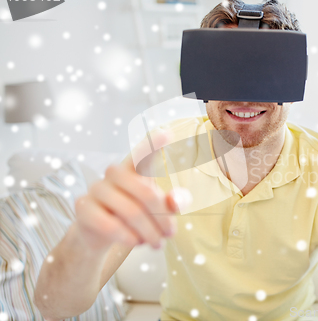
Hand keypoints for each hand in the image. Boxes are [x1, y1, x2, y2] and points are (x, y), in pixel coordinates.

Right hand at [74, 128, 184, 250]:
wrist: (100, 233)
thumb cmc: (135, 214)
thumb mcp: (158, 210)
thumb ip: (171, 204)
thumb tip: (175, 201)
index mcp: (133, 169)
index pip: (143, 154)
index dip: (154, 144)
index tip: (167, 133)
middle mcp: (114, 174)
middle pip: (146, 192)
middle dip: (162, 217)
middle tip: (171, 234)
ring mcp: (96, 188)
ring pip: (131, 211)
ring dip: (148, 232)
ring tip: (156, 244)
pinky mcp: (83, 207)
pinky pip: (109, 224)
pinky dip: (127, 237)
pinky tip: (135, 243)